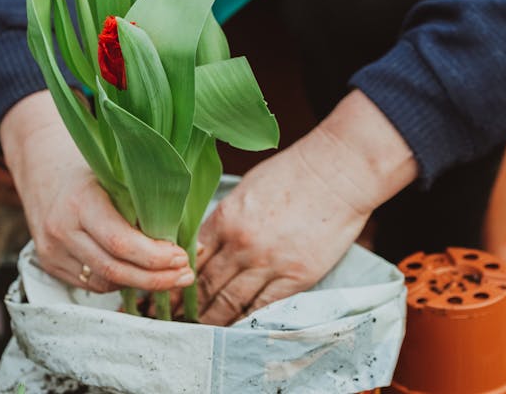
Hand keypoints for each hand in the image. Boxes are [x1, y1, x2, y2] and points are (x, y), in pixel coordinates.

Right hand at [0, 90, 194, 292]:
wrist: (42, 166)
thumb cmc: (90, 169)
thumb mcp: (117, 176)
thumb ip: (148, 207)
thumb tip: (192, 244)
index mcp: (80, 201)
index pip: (120, 242)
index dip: (154, 257)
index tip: (181, 258)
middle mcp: (61, 229)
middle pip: (114, 269)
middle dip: (155, 279)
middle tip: (185, 275)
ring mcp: (51, 250)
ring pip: (104, 282)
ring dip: (139, 284)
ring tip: (168, 276)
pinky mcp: (49, 264)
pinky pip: (91, 284)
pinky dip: (119, 282)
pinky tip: (137, 272)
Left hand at [196, 90, 417, 325]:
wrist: (338, 172)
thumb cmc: (294, 173)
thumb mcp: (246, 189)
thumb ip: (225, 219)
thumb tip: (206, 244)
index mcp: (225, 219)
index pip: (190, 259)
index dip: (176, 279)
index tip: (167, 292)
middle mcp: (240, 244)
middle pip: (204, 286)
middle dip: (187, 307)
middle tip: (174, 321)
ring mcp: (268, 263)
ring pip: (229, 303)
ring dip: (212, 320)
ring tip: (200, 333)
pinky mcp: (295, 278)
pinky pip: (262, 308)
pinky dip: (245, 322)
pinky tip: (234, 331)